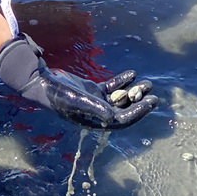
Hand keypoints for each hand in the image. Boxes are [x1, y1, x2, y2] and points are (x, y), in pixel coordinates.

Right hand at [0, 34, 157, 130]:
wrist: (42, 82)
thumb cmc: (58, 94)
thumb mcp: (77, 100)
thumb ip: (95, 107)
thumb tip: (113, 117)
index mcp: (95, 121)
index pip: (122, 120)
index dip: (138, 112)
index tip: (151, 103)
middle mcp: (97, 114)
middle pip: (124, 109)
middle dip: (139, 102)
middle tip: (153, 93)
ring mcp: (95, 102)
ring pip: (120, 98)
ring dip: (134, 91)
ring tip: (147, 82)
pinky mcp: (91, 91)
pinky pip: (111, 88)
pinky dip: (122, 81)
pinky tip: (132, 74)